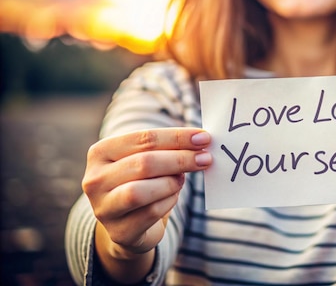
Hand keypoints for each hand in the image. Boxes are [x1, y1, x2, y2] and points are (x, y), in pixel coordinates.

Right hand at [82, 128, 211, 257]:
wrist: (129, 225)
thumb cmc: (143, 183)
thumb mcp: (148, 160)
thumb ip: (167, 148)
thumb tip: (201, 140)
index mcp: (101, 152)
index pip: (144, 139)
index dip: (177, 137)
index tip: (204, 137)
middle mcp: (95, 179)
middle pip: (144, 163)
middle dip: (180, 159)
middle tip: (206, 158)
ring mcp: (104, 208)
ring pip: (141, 191)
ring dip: (171, 183)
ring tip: (182, 179)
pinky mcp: (119, 232)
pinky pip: (150, 213)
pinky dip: (169, 202)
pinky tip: (172, 197)